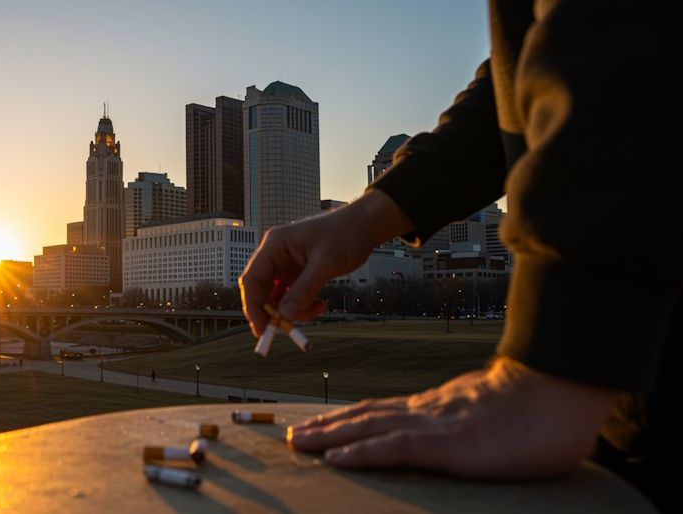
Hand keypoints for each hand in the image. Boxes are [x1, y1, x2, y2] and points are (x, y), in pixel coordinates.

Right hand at [238, 189, 411, 336]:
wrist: (364, 226)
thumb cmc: (345, 234)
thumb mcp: (326, 263)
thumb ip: (305, 289)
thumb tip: (284, 315)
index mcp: (274, 245)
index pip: (252, 279)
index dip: (253, 306)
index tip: (261, 329)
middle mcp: (276, 255)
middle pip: (261, 291)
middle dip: (273, 312)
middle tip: (286, 330)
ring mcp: (286, 265)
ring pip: (277, 297)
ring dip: (292, 311)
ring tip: (315, 311)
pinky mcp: (297, 274)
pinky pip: (292, 297)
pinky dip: (302, 306)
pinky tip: (320, 305)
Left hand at [288, 357, 617, 477]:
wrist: (560, 396)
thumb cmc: (538, 411)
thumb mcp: (492, 418)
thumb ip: (469, 424)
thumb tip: (461, 436)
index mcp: (437, 410)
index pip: (381, 412)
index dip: (348, 419)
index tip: (320, 426)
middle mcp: (426, 412)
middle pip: (365, 416)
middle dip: (326, 426)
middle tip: (292, 435)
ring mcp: (434, 426)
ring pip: (369, 428)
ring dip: (329, 436)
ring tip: (297, 442)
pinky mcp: (448, 444)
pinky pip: (394, 447)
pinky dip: (361, 452)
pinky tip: (335, 458)